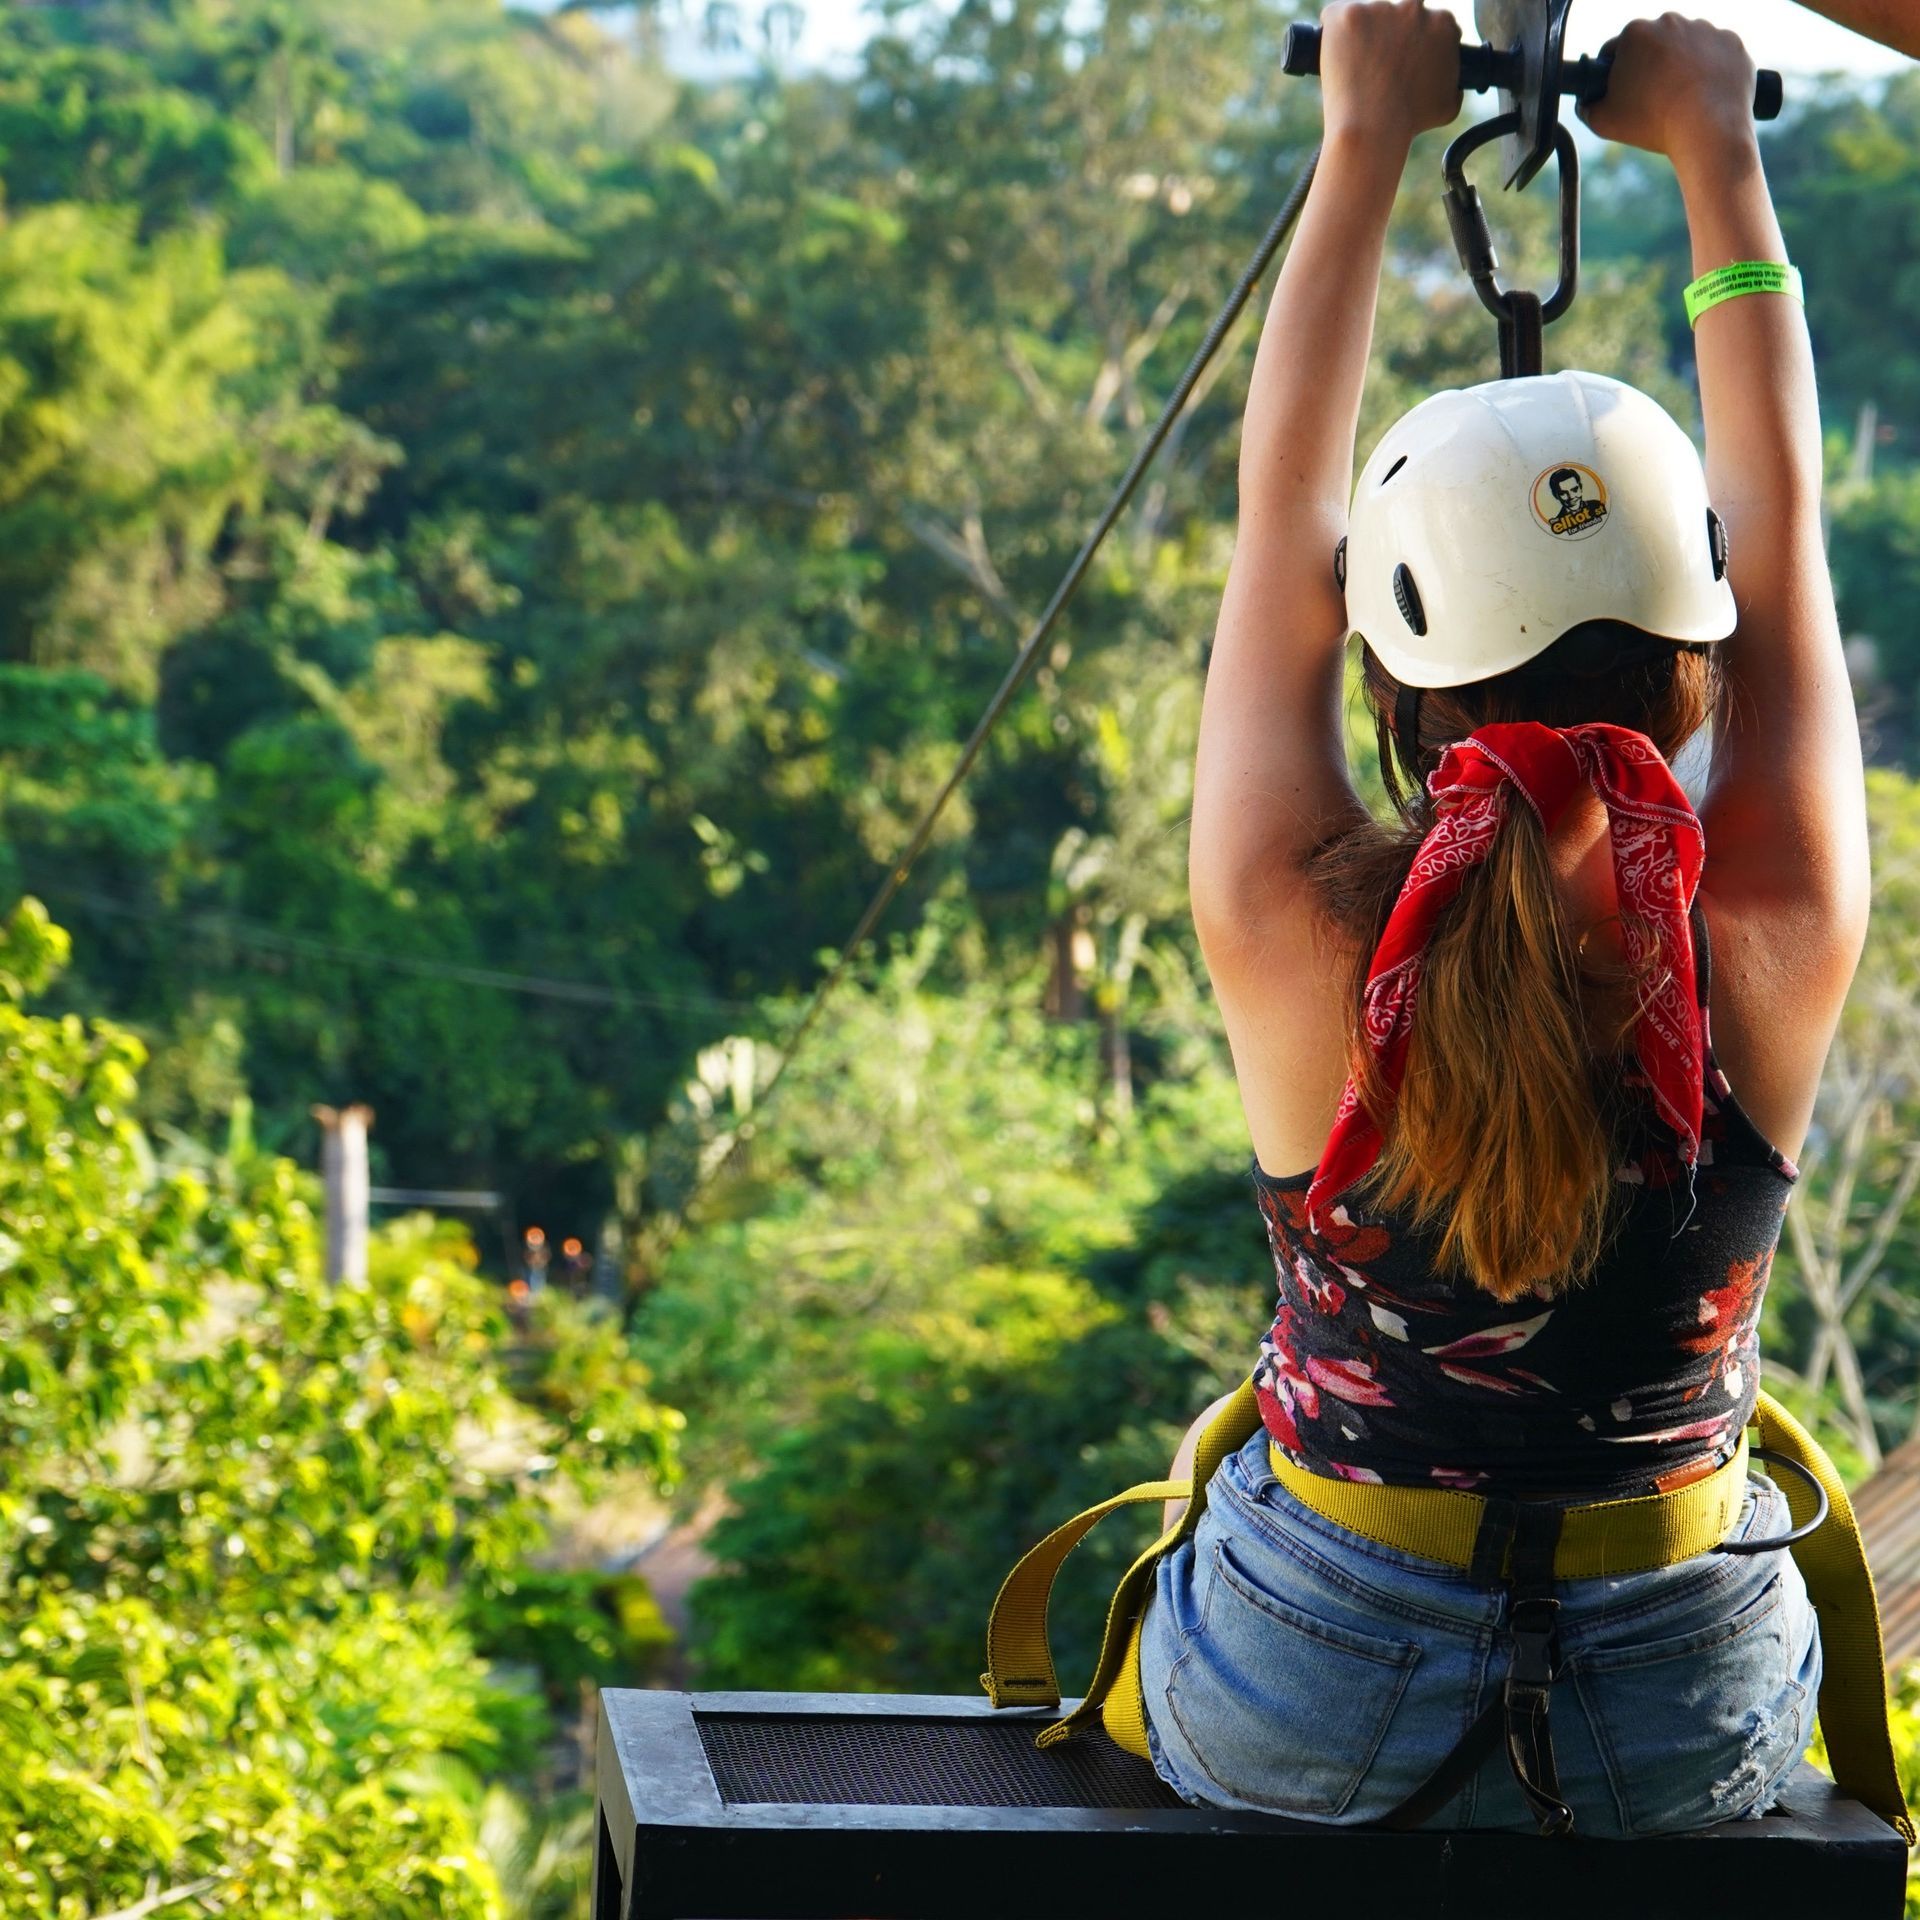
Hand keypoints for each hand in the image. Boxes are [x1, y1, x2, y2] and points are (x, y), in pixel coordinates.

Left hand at [1319, 1, 1462, 148]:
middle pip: (1394, 14)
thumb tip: (1454, 82)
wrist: (1374, 128)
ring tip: (1354, 70)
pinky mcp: (1348, 15)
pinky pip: (1335, 16)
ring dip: (1359, 36)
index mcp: (1441, 23)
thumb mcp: (1449, 103)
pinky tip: (1334, 57)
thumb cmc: (1411, 122)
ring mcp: (1380, 8)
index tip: (1397, 58)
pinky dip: (1331, 34)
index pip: (1424, 20)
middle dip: (1385, 33)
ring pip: (1365, 16)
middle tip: (1373, 65)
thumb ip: (1453, 80)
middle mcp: (1414, 7)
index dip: (1408, 39)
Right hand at [1579, 14, 1758, 165]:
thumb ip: (1587, 106)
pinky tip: (1703, 96)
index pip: (1615, 52)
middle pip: (1653, 46)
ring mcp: (1706, 29)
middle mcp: (1671, 21)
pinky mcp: (1732, 42)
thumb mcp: (1602, 121)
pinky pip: (1716, 55)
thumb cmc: (1652, 124)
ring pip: (1686, 48)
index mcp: (1636, 33)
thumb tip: (1587, 99)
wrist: (1709, 130)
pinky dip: (1710, 72)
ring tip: (1681, 101)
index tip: (1621, 94)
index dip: (1614, 75)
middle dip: (1650, 67)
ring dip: (1681, 68)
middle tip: (1652, 101)